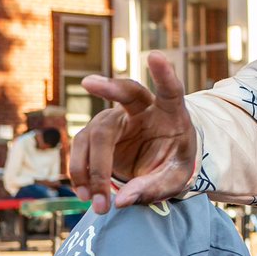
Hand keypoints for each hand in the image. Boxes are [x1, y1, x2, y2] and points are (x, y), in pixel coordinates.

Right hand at [72, 54, 197, 213]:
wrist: (159, 164)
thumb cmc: (172, 162)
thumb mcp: (174, 178)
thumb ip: (153, 187)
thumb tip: (122, 200)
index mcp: (171, 112)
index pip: (170, 90)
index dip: (164, 73)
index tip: (155, 55)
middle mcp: (142, 109)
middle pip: (126, 93)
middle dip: (108, 88)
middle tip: (88, 82)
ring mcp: (117, 119)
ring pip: (96, 131)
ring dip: (91, 167)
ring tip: (96, 199)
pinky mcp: (97, 134)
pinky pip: (82, 148)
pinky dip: (81, 172)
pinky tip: (86, 193)